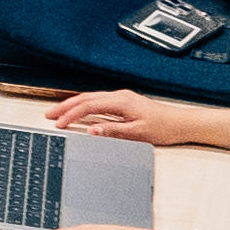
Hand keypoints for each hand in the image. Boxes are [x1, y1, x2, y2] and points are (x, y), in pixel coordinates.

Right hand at [49, 89, 168, 141]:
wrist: (180, 123)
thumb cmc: (163, 128)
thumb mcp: (137, 133)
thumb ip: (112, 131)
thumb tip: (92, 130)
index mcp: (121, 101)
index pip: (88, 106)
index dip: (71, 115)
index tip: (59, 123)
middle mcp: (119, 96)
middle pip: (85, 98)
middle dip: (65, 106)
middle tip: (49, 114)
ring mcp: (121, 98)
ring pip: (90, 98)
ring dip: (73, 105)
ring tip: (59, 112)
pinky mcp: (124, 102)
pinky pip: (98, 100)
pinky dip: (84, 105)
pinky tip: (79, 111)